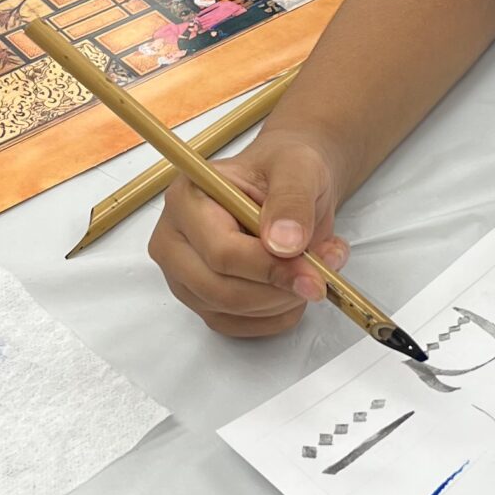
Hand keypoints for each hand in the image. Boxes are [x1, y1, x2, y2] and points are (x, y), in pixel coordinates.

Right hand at [147, 130, 348, 339]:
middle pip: (220, 289)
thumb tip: (285, 243)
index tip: (315, 271)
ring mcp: (182, 274)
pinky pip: (237, 326)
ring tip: (314, 269)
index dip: (271, 268)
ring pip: (231, 311)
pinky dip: (275, 316)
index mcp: (186, 198)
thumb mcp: (299, 168)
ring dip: (282, 301)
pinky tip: (294, 288)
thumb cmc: (285, 169)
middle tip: (321, 274)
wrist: (288, 184)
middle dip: (279, 289)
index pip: (221, 252)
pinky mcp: (200, 300)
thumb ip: (292, 200)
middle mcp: (173, 239)